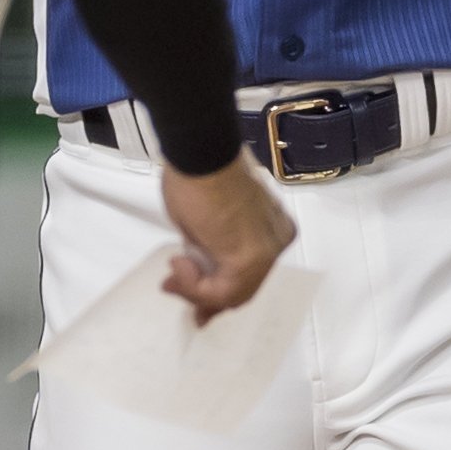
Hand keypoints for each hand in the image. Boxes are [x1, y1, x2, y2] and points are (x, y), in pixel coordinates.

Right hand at [155, 155, 296, 320]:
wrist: (201, 152)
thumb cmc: (200, 172)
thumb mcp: (203, 220)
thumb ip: (207, 248)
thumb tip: (194, 269)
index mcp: (273, 228)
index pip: (249, 273)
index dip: (218, 289)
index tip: (194, 296)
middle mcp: (277, 241)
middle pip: (243, 287)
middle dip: (205, 296)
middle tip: (173, 287)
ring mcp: (267, 252)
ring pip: (232, 294)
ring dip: (195, 290)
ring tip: (174, 270)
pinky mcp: (250, 259)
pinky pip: (221, 291)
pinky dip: (194, 286)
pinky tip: (180, 265)